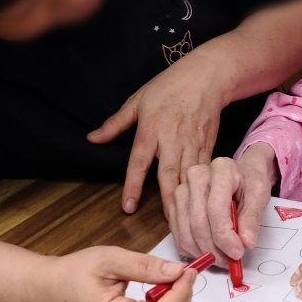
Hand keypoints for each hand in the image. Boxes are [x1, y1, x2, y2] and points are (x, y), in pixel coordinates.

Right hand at [39, 247, 196, 301]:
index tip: (188, 271)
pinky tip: (165, 299)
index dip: (181, 293)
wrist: (46, 291)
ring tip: (175, 286)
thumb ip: (144, 266)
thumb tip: (177, 271)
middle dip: (184, 301)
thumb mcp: (109, 259)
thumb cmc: (73, 272)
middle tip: (183, 275)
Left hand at [87, 43, 237, 214]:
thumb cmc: (170, 86)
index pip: (139, 161)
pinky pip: (203, 169)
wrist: (207, 76)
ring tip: (185, 221)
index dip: (133, 185)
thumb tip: (93, 138)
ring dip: (186, 198)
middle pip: (169, 174)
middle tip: (166, 224)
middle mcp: (172, 138)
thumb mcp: (138, 99)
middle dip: (167, 200)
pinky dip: (202, 186)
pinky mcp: (208, 144)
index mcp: (152, 127)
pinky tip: (202, 202)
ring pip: (189, 175)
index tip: (128, 207)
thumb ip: (115, 123)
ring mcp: (193, 142)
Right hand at [168, 145, 276, 264]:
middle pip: (198, 222)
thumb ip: (252, 218)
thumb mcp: (259, 195)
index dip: (225, 236)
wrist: (239, 174)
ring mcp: (181, 189)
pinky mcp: (173, 204)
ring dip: (203, 252)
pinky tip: (208, 251)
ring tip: (221, 259)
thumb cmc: (249, 183)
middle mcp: (195, 175)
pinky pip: (177, 235)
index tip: (237, 253)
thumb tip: (246, 242)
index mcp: (221, 169)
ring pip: (186, 232)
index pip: (216, 208)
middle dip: (214, 249)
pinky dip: (192, 250)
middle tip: (229, 262)